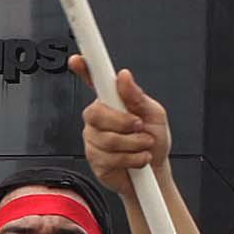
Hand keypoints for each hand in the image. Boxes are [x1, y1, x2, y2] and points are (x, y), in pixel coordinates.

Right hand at [72, 58, 171, 194]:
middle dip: (123, 122)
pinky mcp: (94, 159)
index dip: (83, 69)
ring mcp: (93, 138)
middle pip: (95, 113)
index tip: (77, 60)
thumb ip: (137, 96)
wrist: (156, 172)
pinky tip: (136, 159)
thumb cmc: (154, 140)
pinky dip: (131, 159)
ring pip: (107, 138)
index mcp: (112, 100)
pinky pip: (108, 158)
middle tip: (139, 126)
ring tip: (143, 146)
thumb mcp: (154, 114)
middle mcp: (98, 118)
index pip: (93, 80)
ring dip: (134, 144)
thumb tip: (124, 77)